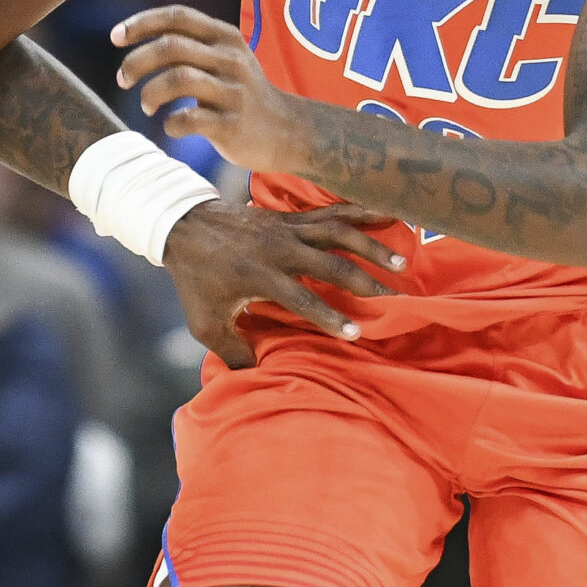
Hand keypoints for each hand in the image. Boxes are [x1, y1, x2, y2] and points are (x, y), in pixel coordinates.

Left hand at [112, 7, 308, 173]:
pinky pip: (190, 119)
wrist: (287, 131)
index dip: (141, 23)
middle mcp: (231, 60)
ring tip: (146, 106)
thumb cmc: (239, 92)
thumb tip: (132, 34)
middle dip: (136, 62)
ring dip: (150, 93)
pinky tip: (171, 127)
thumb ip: (189, 42)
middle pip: (171, 47)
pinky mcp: (233, 125)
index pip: (178, 17)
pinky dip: (170, 124)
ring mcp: (234, 93)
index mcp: (225, 38)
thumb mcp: (224, 57)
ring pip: (178, 80)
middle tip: (122, 80)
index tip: (115, 37)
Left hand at [162, 200, 404, 366]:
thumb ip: (230, 349)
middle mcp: (279, 249)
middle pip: (330, 264)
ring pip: (337, 232)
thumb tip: (256, 375)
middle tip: (394, 299)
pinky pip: (331, 211)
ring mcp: (287, 228)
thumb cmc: (196, 279)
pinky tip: (388, 212)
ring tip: (402, 262)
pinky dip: (360, 211)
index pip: (302, 299)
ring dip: (371, 245)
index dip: (329, 317)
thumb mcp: (203, 321)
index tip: (356, 333)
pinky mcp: (291, 217)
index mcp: (259, 275)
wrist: (184, 225)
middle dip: (364, 282)